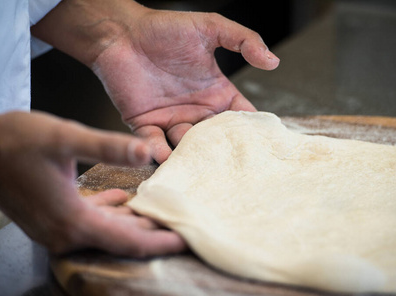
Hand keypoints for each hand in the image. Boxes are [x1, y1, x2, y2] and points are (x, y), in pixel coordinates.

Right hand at [0, 111, 185, 256]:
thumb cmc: (14, 141)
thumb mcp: (65, 137)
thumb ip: (107, 147)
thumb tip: (148, 151)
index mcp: (74, 221)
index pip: (128, 241)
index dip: (159, 242)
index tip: (186, 239)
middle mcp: (66, 233)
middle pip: (120, 240)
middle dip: (152, 234)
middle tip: (182, 225)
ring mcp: (57, 228)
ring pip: (107, 231)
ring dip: (133, 222)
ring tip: (161, 212)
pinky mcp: (52, 218)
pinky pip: (90, 221)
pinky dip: (111, 213)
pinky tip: (123, 200)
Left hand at [92, 7, 279, 162]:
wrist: (122, 32)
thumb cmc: (164, 28)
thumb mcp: (210, 28)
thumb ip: (243, 40)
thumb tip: (273, 61)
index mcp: (215, 93)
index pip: (239, 117)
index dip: (250, 131)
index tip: (261, 146)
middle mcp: (196, 111)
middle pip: (215, 140)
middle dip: (223, 154)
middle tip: (231, 168)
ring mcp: (171, 120)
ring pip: (186, 147)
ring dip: (191, 157)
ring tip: (198, 167)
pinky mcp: (145, 125)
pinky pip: (154, 144)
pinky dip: (159, 152)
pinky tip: (165, 155)